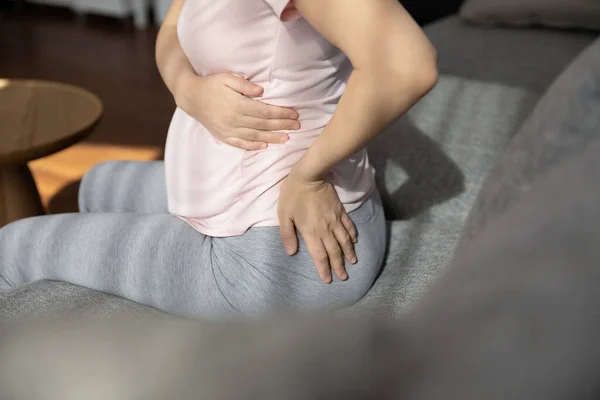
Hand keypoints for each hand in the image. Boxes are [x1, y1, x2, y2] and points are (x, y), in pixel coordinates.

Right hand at [175, 72, 299, 149]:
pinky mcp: (223, 135)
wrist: (191, 96)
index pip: (265, 111)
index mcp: (237, 105)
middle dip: (282, 125)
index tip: (294, 114)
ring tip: (287, 138)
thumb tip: (262, 91)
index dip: (281, 113)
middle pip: (263, 124)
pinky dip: (253, 146)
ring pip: (255, 136)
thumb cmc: (211, 84)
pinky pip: (240, 143)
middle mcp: (234, 119)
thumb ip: (244, 84)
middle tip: (297, 126)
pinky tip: (264, 146)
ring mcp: (228, 130)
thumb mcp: (227, 77)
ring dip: (272, 138)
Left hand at [278, 170, 357, 283]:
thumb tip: (291, 252)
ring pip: (344, 241)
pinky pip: (349, 226)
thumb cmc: (293, 195)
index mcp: (311, 232)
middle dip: (339, 266)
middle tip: (344, 277)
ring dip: (349, 253)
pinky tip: (354, 241)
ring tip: (353, 262)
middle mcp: (325, 229)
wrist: (310, 176)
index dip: (324, 269)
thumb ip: (287, 234)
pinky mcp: (340, 211)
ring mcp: (335, 220)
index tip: (328, 280)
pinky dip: (352, 235)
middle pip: (334, 252)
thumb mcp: (284, 215)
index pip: (319, 255)